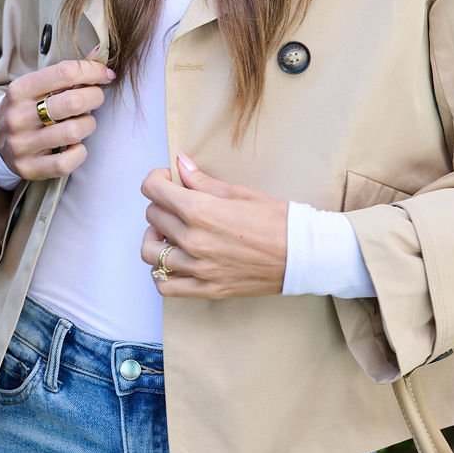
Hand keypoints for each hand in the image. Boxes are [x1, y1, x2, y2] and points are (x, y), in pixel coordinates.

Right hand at [0, 50, 115, 181]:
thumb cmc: (26, 108)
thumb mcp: (36, 86)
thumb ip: (67, 72)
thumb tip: (100, 51)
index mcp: (20, 89)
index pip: (65, 72)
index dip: (94, 71)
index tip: (105, 75)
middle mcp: (19, 116)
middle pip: (74, 102)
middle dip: (95, 97)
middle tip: (95, 99)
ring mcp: (22, 144)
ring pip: (75, 132)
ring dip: (88, 124)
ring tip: (83, 122)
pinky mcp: (29, 168)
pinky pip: (67, 162)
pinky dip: (79, 152)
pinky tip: (74, 145)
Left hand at [141, 152, 288, 297]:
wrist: (303, 254)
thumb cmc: (277, 220)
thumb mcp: (239, 192)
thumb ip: (203, 181)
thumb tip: (180, 163)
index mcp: (201, 211)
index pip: (153, 190)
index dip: (156, 180)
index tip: (167, 180)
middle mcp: (193, 240)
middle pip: (152, 216)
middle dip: (161, 205)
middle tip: (177, 203)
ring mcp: (198, 268)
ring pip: (150, 252)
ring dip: (155, 238)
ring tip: (171, 233)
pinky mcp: (206, 289)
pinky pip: (165, 285)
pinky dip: (161, 273)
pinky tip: (174, 261)